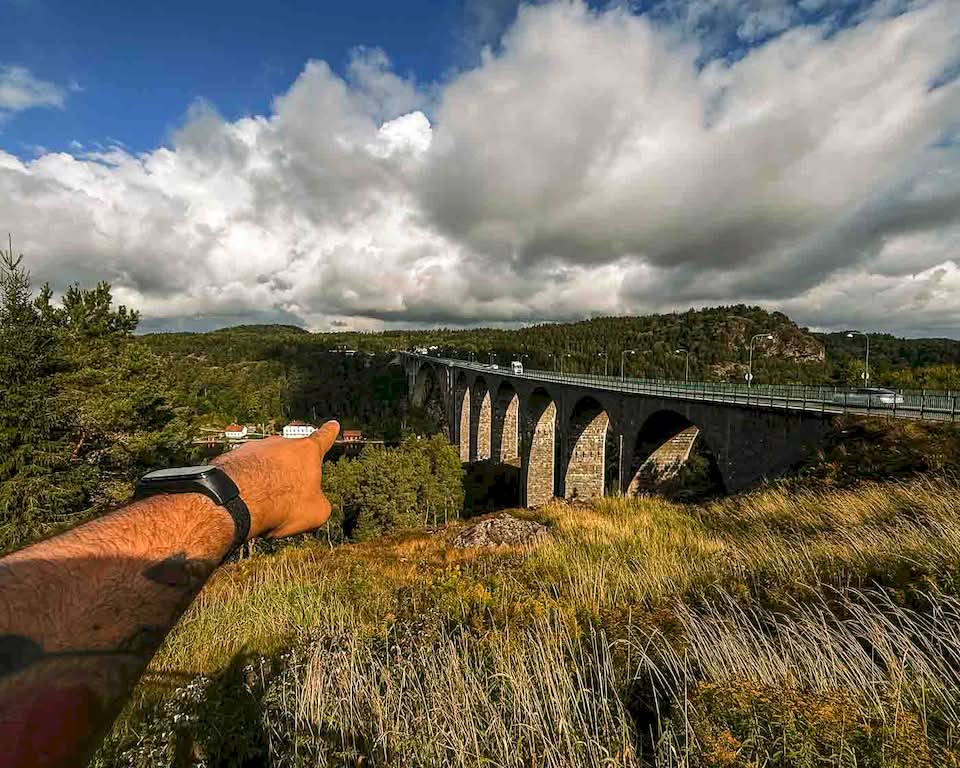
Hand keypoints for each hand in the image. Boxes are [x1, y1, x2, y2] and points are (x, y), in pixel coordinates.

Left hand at [212, 420, 339, 538]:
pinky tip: (245, 502)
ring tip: (264, 505)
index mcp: (307, 451)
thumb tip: (317, 505)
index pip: (323, 439)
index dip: (329, 433)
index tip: (332, 424)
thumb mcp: (316, 512)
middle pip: (290, 456)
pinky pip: (244, 472)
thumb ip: (320, 503)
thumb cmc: (281, 502)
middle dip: (290, 472)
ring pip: (265, 465)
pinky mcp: (234, 457)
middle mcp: (282, 443)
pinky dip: (246, 484)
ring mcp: (256, 448)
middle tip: (287, 496)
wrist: (238, 499)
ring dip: (266, 480)